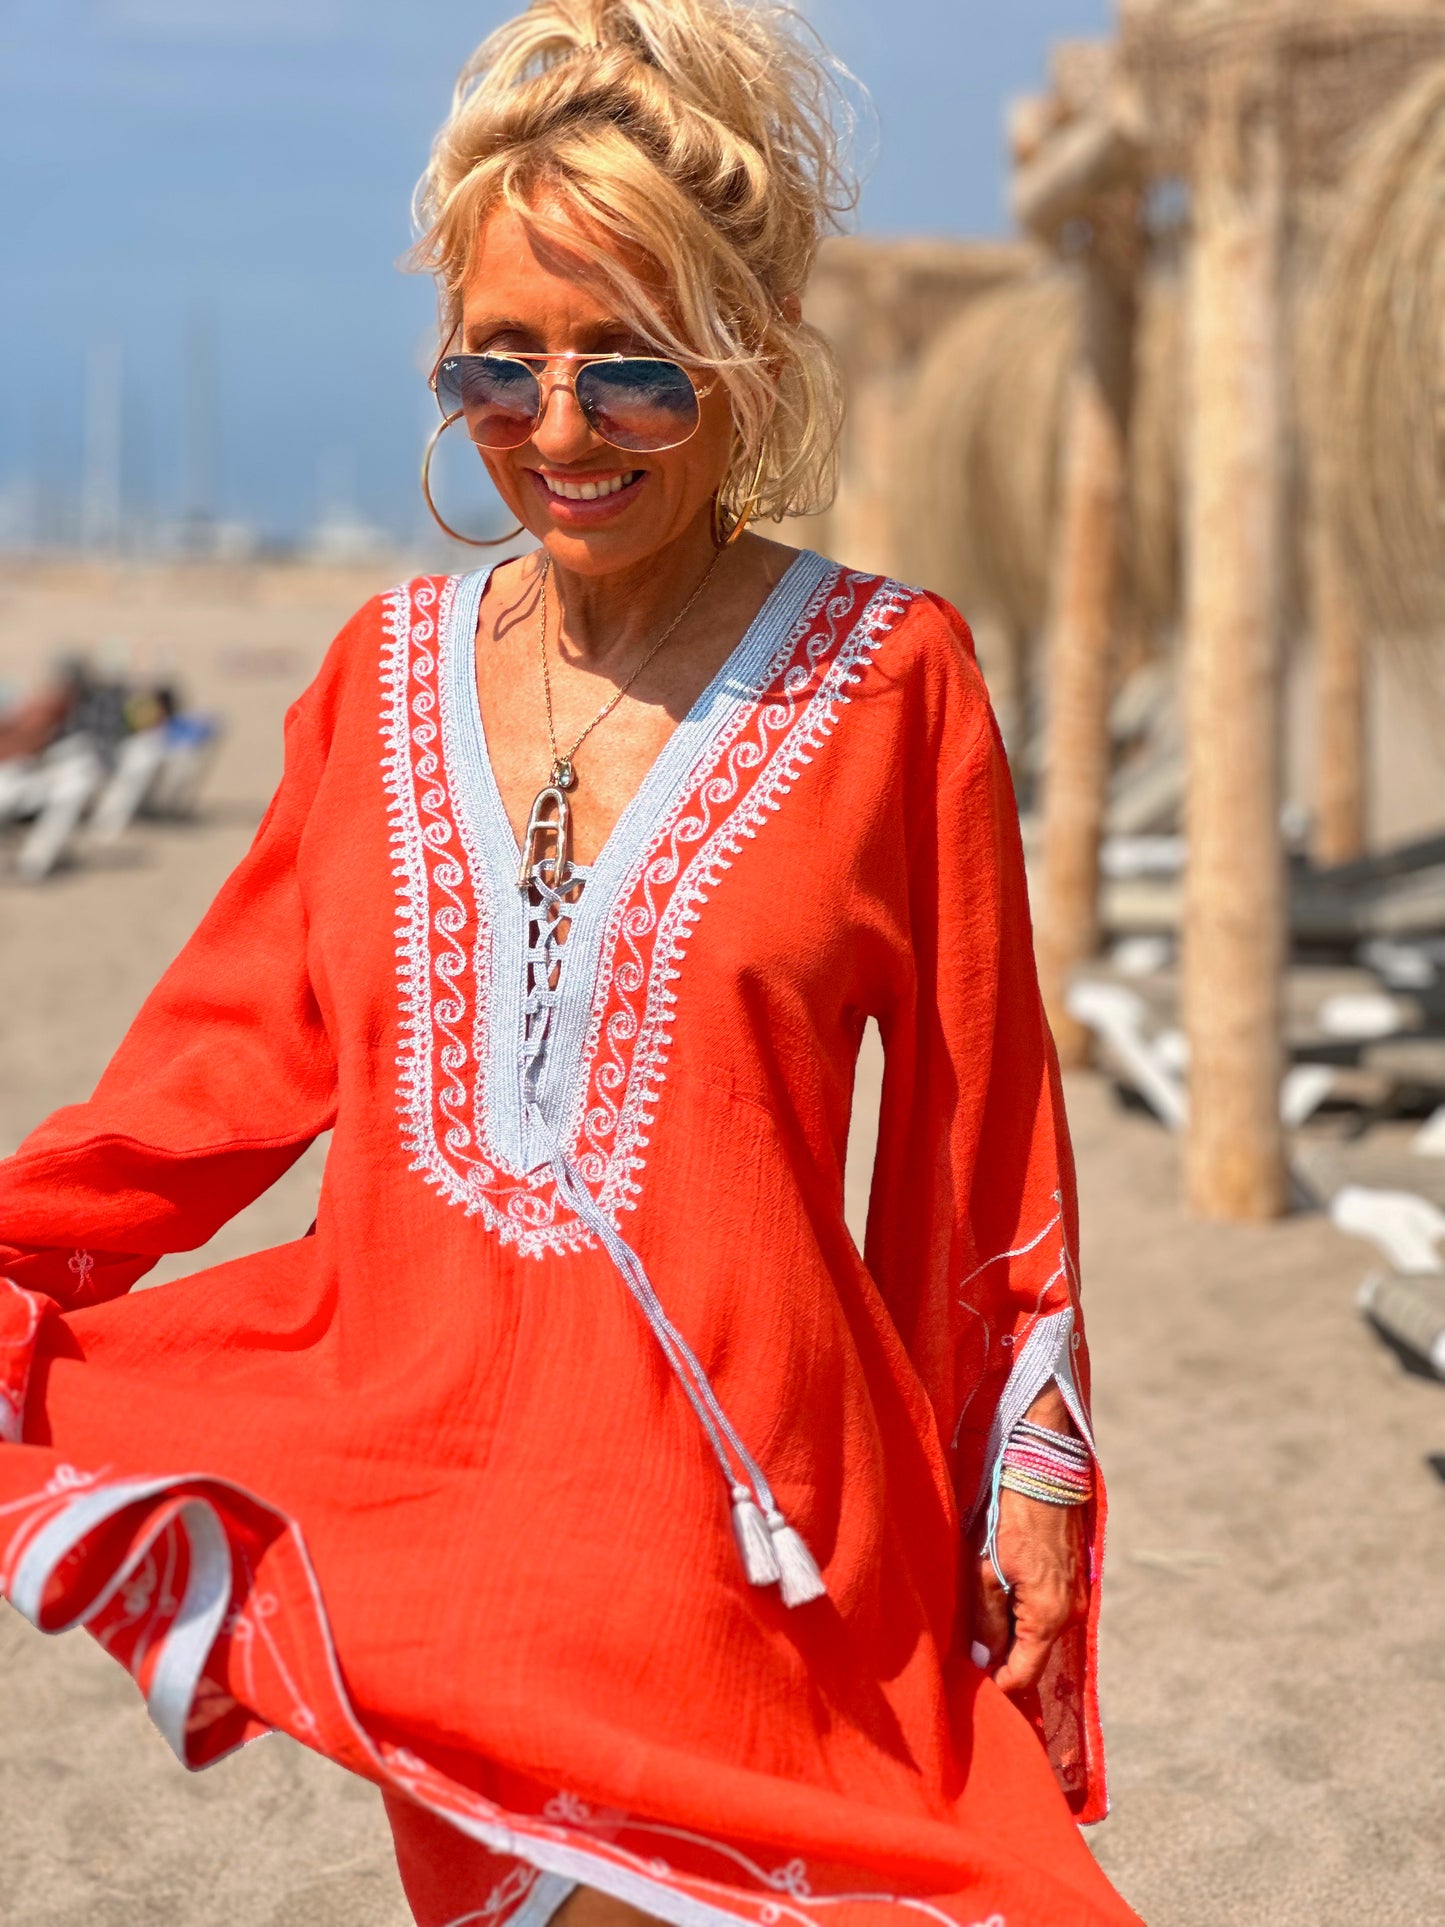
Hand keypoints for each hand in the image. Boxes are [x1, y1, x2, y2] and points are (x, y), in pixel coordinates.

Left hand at [970, 1387, 1089, 1694]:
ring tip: (982, 1623)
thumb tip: (984, 1661)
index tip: (973, 1684)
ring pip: (1039, 1632)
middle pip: (1034, 1655)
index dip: (998, 1683)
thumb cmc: (1011, 1517)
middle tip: (970, 1653)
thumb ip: (987, 1621)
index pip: (1024, 1673)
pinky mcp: (1073, 1579)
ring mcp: (1076, 1596)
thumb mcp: (987, 1571)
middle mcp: (1069, 1613)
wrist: (1045, 1470)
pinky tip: (1001, 1598)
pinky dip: (1025, 1613)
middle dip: (1004, 1659)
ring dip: (1013, 1634)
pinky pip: (1047, 1611)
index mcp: (1048, 1617)